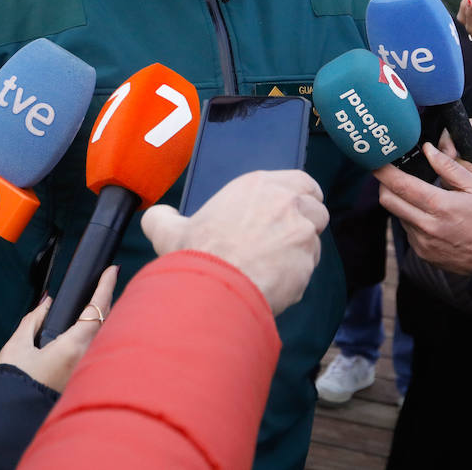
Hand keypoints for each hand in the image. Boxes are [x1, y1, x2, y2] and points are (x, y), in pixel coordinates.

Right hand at [0, 265, 116, 391]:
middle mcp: (86, 358)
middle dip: (107, 299)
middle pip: (106, 321)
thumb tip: (48, 303)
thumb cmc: (14, 382)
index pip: (97, 310)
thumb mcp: (17, 346)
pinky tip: (90, 326)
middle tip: (106, 280)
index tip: (112, 270)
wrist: (12, 415)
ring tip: (98, 299)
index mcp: (72, 347)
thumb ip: (33, 319)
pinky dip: (97, 331)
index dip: (106, 287)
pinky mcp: (82, 378)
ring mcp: (87, 369)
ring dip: (103, 315)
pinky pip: (97, 347)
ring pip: (104, 334)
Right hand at [140, 169, 327, 313]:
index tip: (288, 212)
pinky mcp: (307, 262)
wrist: (213, 288)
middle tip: (285, 240)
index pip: (301, 182)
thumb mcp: (168, 230)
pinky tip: (275, 284)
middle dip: (306, 223)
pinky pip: (308, 267)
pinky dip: (296, 276)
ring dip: (302, 251)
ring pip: (315, 240)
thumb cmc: (195, 252)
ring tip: (277, 267)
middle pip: (316, 208)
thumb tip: (155, 215)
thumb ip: (163, 217)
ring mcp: (302, 232)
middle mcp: (287, 202)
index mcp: (259, 185)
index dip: (299, 197)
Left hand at [376, 143, 471, 275]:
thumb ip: (449, 167)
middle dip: (384, 184)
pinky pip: (408, 230)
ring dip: (401, 202)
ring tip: (418, 195)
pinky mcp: (422, 253)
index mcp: (438, 206)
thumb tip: (428, 150)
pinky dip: (411, 218)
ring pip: (398, 215)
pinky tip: (428, 215)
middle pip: (388, 200)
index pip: (399, 185)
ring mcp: (422, 242)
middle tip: (391, 174)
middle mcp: (425, 226)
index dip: (383, 171)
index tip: (376, 161)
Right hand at [439, 116, 471, 197]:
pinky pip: (459, 192)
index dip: (446, 146)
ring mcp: (464, 170)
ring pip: (449, 177)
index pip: (448, 136)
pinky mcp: (467, 187)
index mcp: (469, 132)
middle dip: (463, 168)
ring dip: (467, 182)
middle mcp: (462, 152)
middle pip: (445, 160)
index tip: (452, 155)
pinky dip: (470, 194)